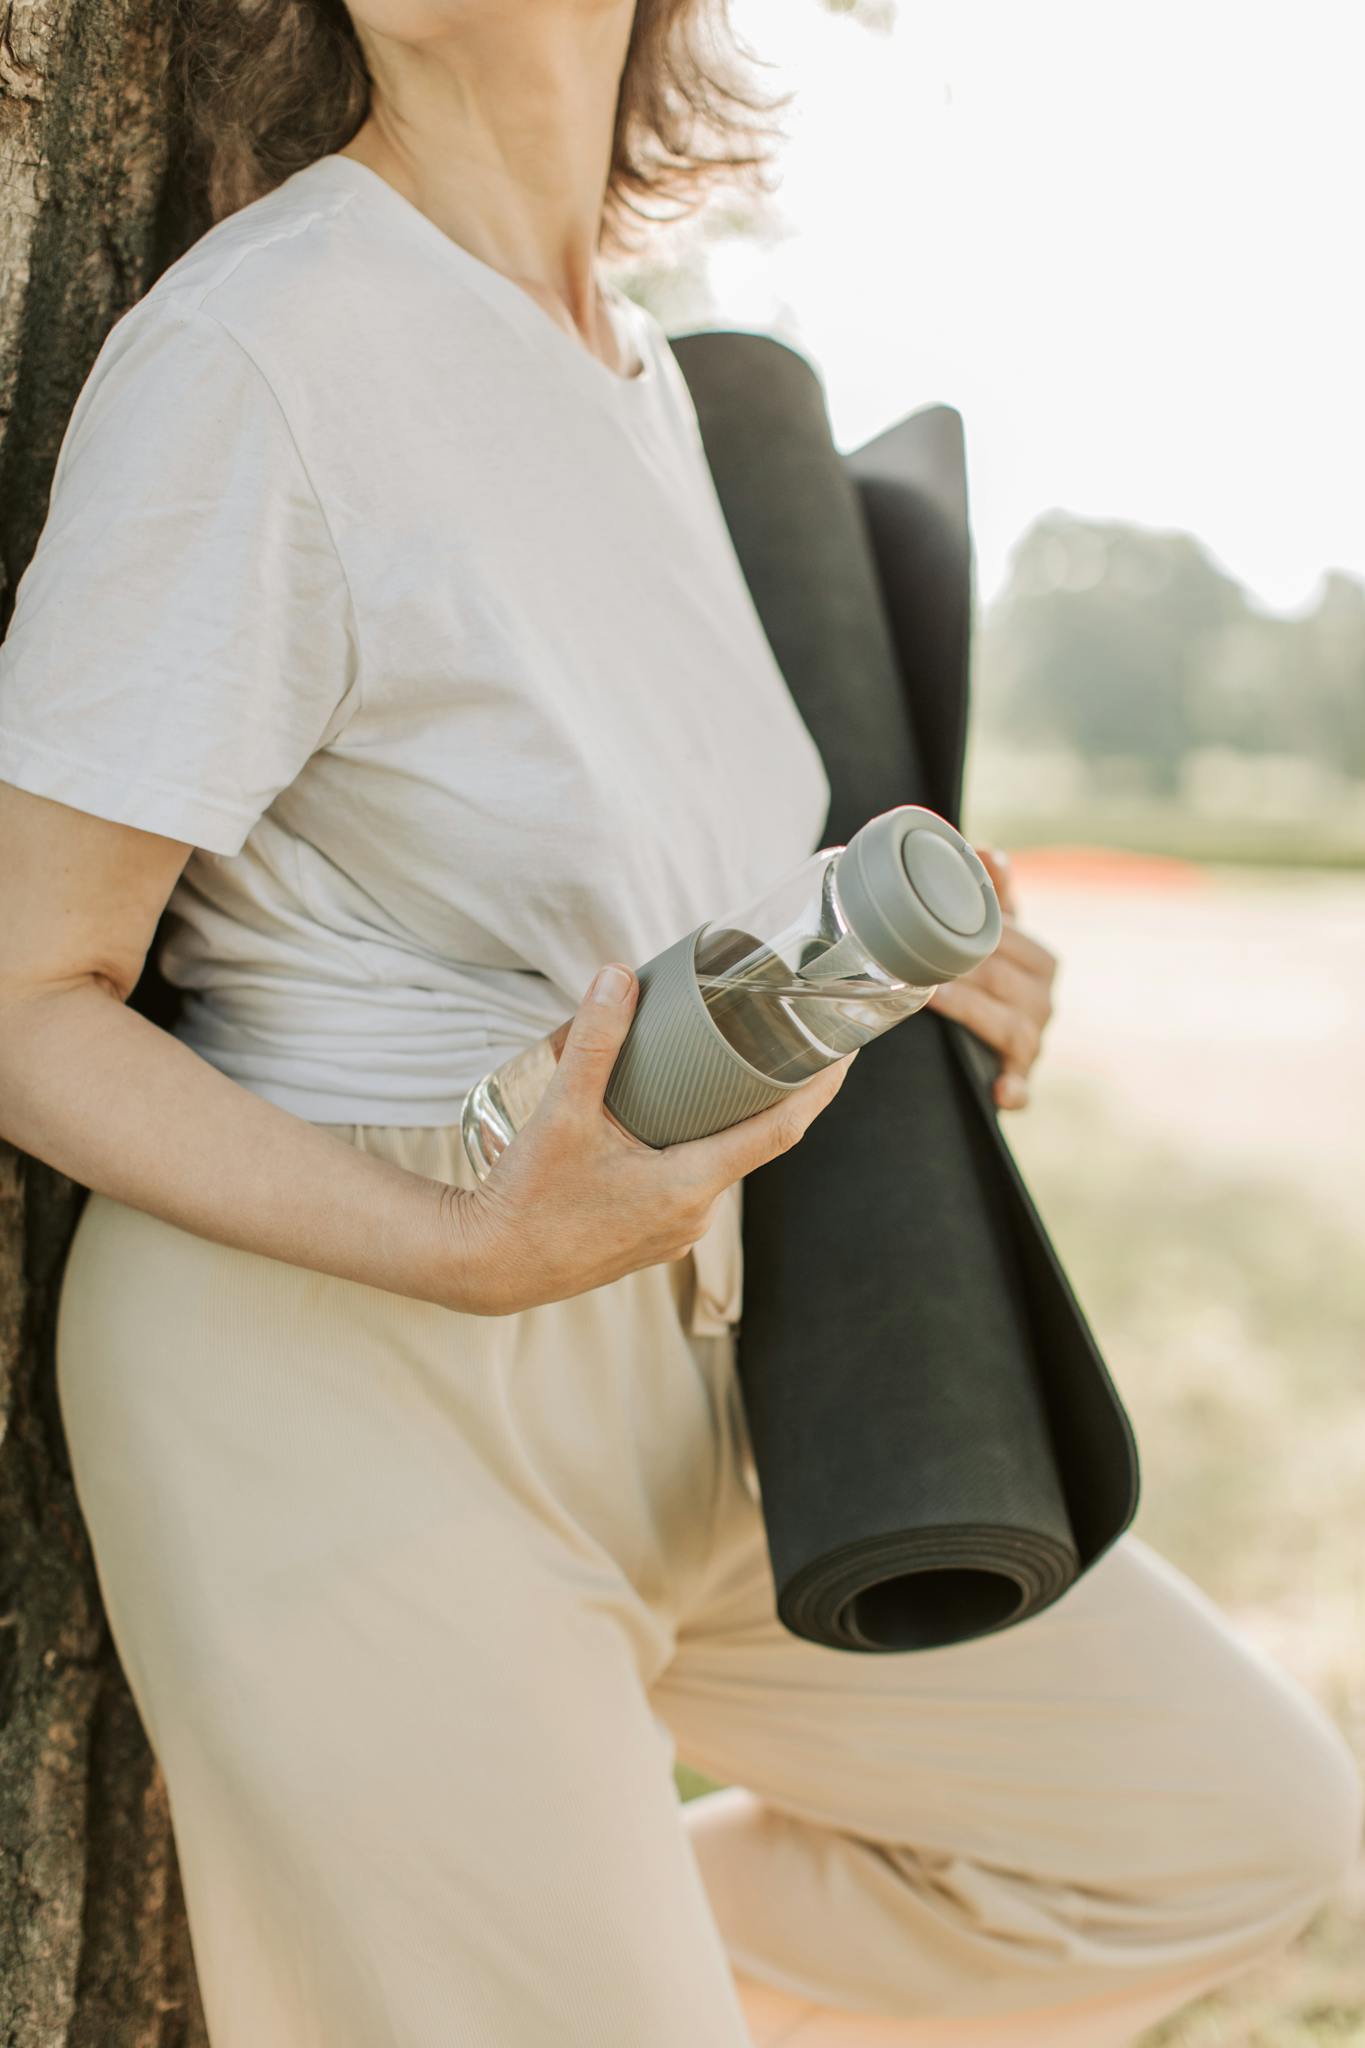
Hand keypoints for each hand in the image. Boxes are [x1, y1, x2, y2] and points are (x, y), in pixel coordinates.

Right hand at [444, 964, 855, 1313]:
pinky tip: (671, 1122)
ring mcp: (673, 1232)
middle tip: (779, 1043)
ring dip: (724, 1123)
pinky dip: (691, 1148)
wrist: (485, 1268)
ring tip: (723, 1072)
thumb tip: (618, 976)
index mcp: (689, 1185)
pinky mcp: (649, 1238)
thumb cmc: (526, 1198)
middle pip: (751, 1143)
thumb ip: (593, 1042)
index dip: (818, 1091)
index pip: (780, 1132)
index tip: (844, 1055)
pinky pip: (688, 1184)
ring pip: (716, 1164)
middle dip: (767, 1095)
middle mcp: (693, 1214)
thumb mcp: (560, 1112)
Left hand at [927, 846, 1056, 1111]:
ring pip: (1013, 1027)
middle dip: (969, 969)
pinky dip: (1015, 1090)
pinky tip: (1000, 1092)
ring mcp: (1033, 1042)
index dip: (984, 934)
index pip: (1018, 943)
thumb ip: (992, 894)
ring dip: (973, 1012)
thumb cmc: (986, 973)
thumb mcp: (991, 932)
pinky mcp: (1020, 1080)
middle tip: (923, 957)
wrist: (982, 1036)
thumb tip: (987, 849)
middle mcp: (1043, 1002)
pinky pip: (1024, 1088)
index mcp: (1040, 962)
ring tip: (932, 997)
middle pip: (1011, 983)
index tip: (946, 925)